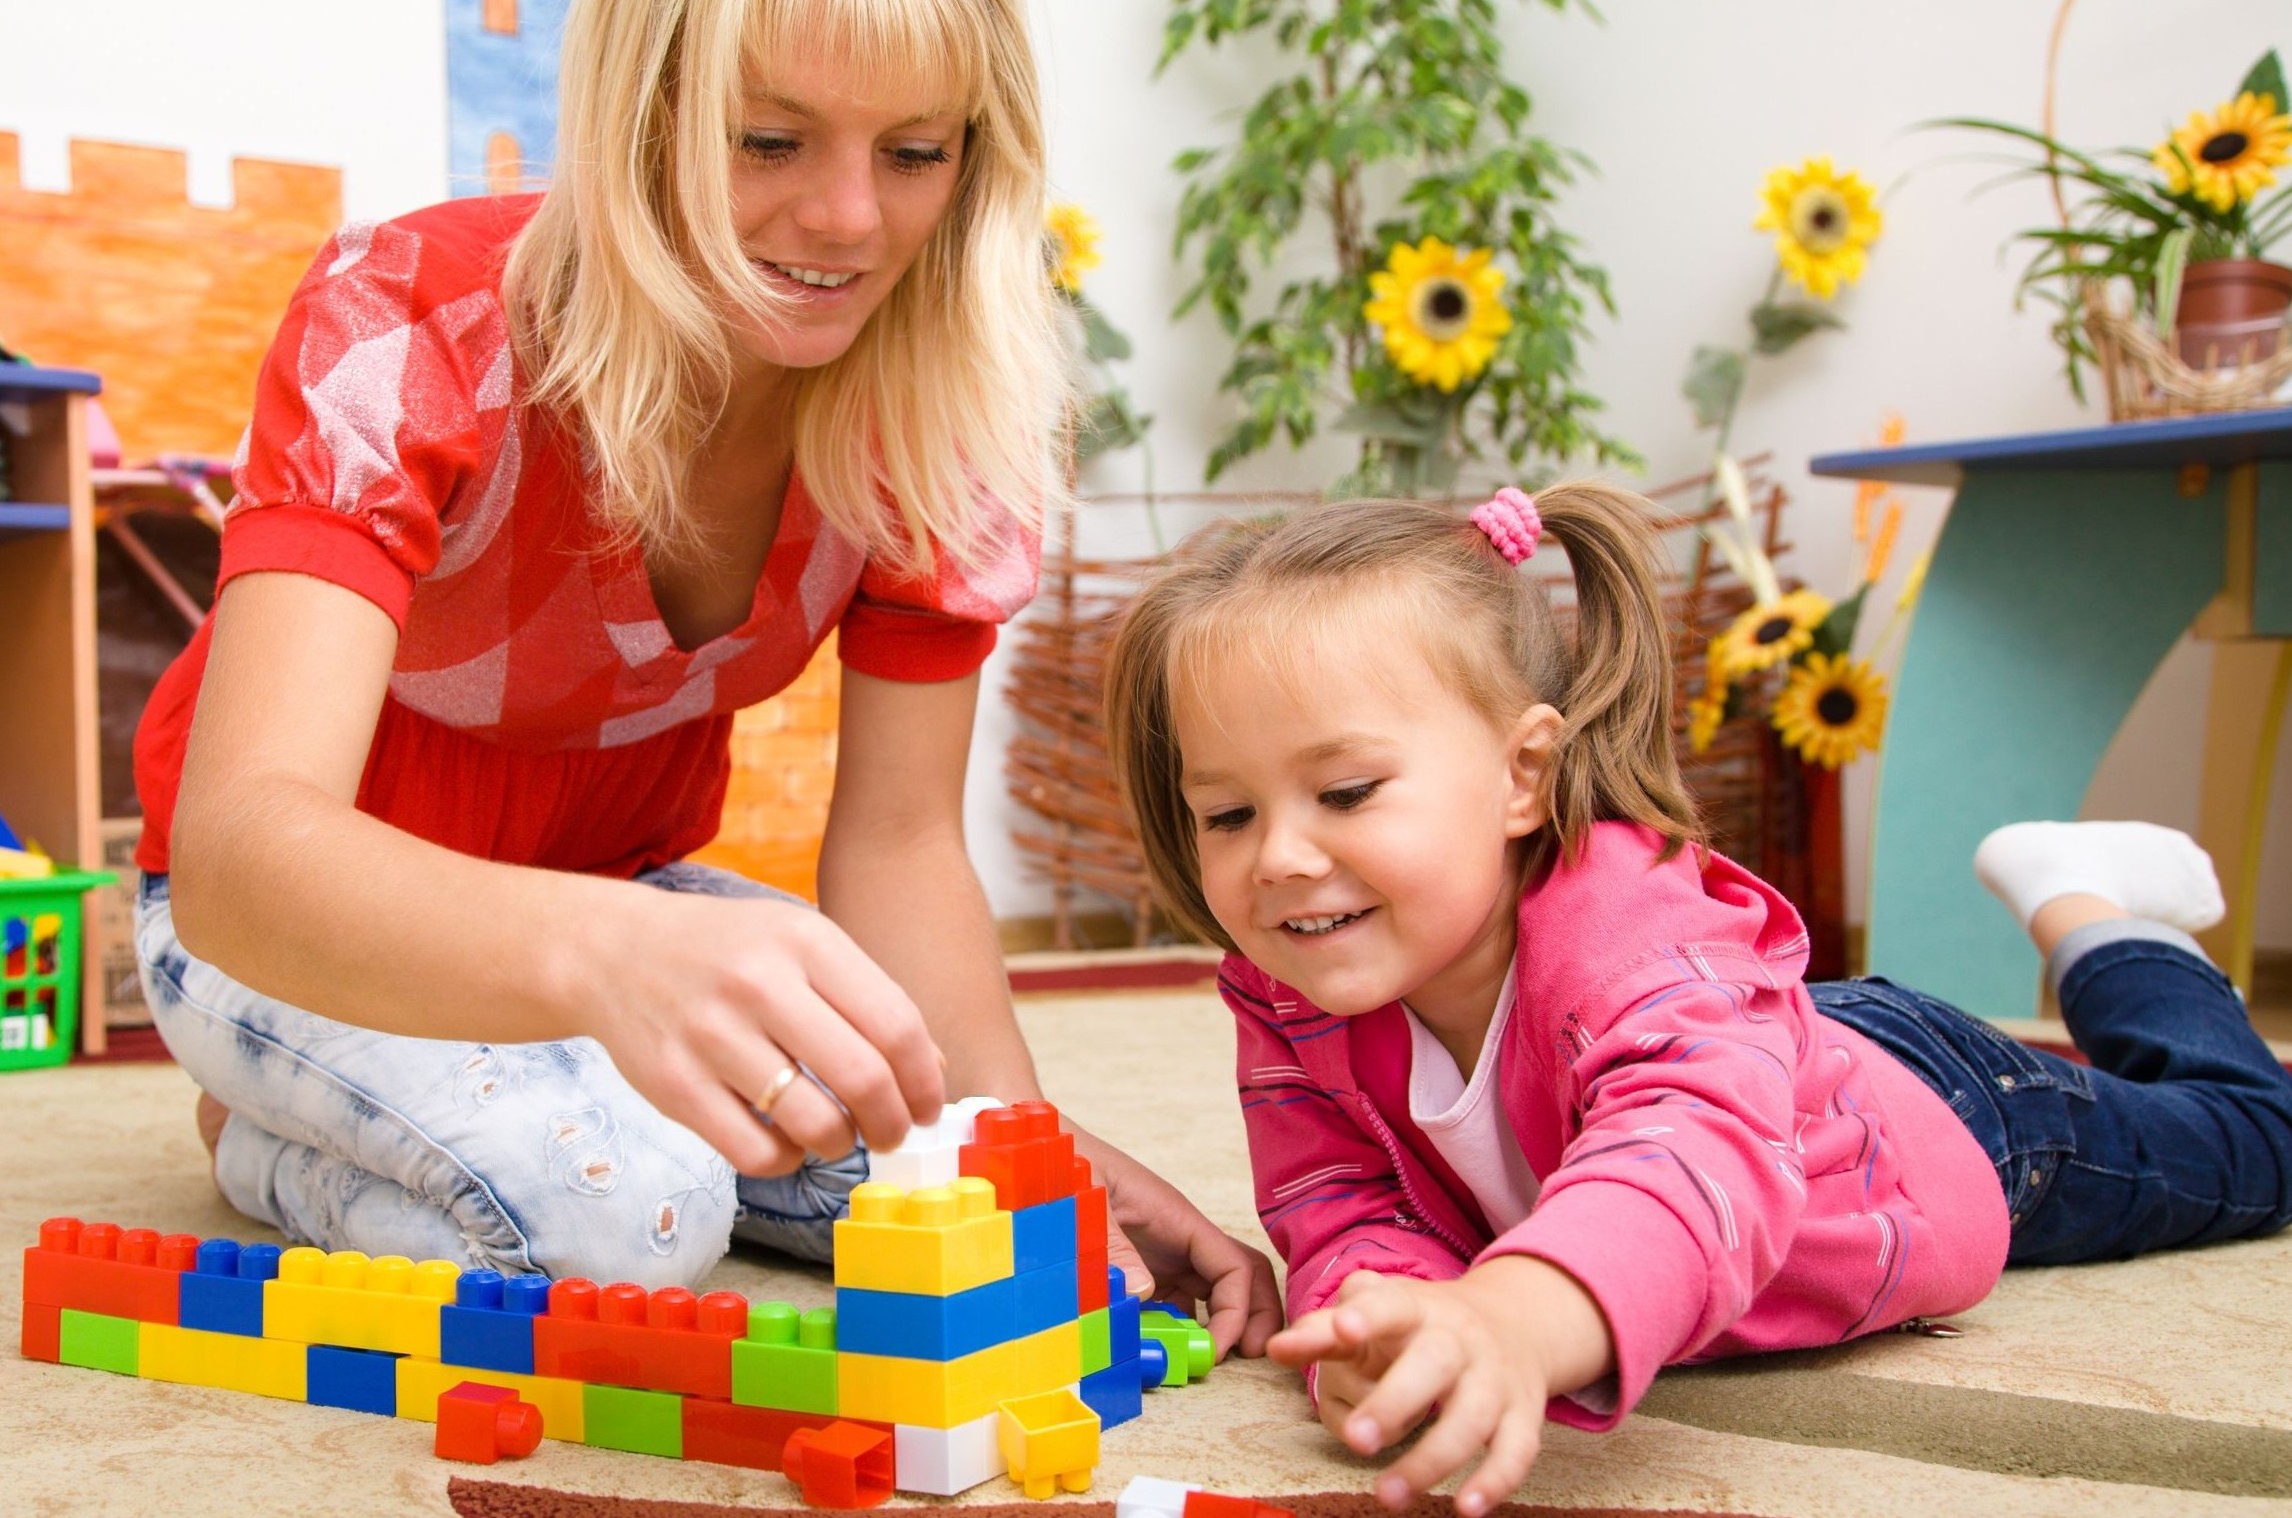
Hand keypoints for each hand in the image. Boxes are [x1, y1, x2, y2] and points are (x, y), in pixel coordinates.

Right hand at [575, 885, 946, 1177]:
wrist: (616, 952)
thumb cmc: (730, 952)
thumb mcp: (802, 944)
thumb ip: (867, 998)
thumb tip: (932, 1072)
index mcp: (805, 940)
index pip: (896, 1023)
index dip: (925, 1080)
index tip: (929, 1107)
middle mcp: (759, 982)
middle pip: (863, 1077)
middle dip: (893, 1122)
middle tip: (892, 1134)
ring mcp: (712, 1034)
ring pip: (813, 1122)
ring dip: (842, 1144)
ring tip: (838, 1135)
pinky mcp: (674, 1085)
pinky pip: (755, 1152)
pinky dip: (787, 1160)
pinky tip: (787, 1142)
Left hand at [1069, 1126, 1283, 1359]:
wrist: (1042, 1152)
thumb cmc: (1069, 1165)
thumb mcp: (1087, 1200)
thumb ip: (1112, 1244)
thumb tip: (1142, 1292)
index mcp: (1176, 1218)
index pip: (1233, 1265)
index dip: (1237, 1310)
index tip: (1217, 1347)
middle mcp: (1179, 1237)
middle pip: (1239, 1276)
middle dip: (1252, 1316)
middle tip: (1246, 1357)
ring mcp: (1163, 1252)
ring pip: (1210, 1292)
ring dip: (1213, 1326)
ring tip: (1197, 1362)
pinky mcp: (1142, 1265)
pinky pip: (1174, 1299)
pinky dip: (1175, 1326)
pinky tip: (1155, 1347)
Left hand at [1267, 1258, 1612, 1514]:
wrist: (1516, 1321)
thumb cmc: (1423, 1324)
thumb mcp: (1377, 1313)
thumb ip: (1324, 1331)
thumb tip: (1274, 1349)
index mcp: (1417, 1308)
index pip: (1391, 1303)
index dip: (1368, 1314)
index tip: (1344, 1329)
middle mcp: (1460, 1340)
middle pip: (1434, 1364)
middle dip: (1396, 1401)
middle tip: (1358, 1439)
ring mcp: (1494, 1378)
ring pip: (1471, 1417)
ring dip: (1433, 1459)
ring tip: (1388, 1494)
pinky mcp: (1522, 1415)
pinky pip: (1516, 1450)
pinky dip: (1495, 1481)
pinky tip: (1465, 1508)